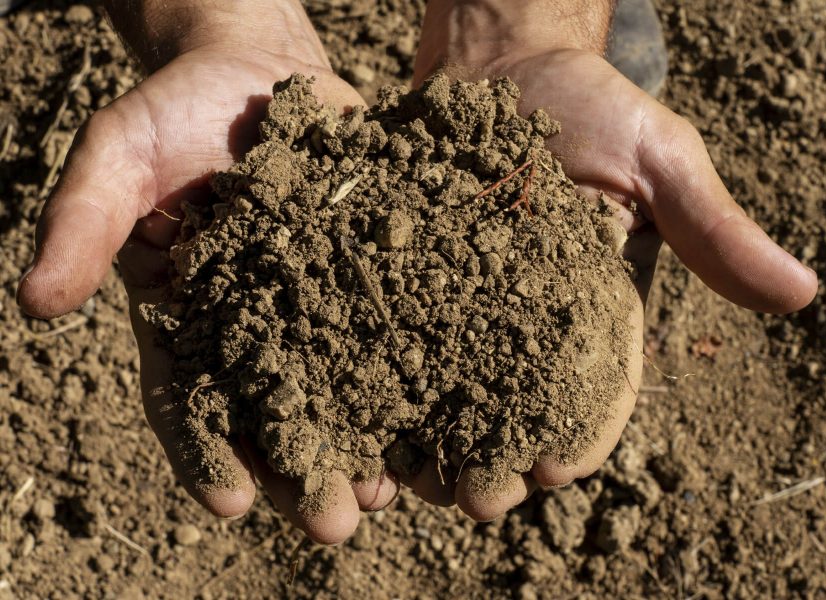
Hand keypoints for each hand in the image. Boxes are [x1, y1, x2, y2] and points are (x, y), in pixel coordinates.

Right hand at [16, 5, 397, 543]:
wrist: (257, 73)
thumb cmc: (175, 114)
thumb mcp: (118, 157)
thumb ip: (84, 223)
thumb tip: (34, 304)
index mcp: (191, 320)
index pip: (190, 401)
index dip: (206, 454)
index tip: (229, 501)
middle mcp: (260, 328)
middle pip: (278, 416)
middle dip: (305, 472)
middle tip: (335, 524)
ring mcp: (323, 306)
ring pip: (345, 390)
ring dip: (369, 445)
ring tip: (394, 492)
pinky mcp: (377, 274)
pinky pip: (400, 328)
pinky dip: (419, 372)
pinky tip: (444, 412)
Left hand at [411, 1, 817, 520]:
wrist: (503, 65)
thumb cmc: (592, 108)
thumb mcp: (660, 160)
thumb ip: (711, 229)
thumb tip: (803, 293)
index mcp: (596, 309)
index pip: (598, 389)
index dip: (579, 436)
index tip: (552, 471)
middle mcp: (528, 321)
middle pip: (515, 409)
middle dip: (497, 459)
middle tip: (476, 497)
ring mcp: (465, 305)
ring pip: (451, 392)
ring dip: (433, 444)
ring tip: (410, 481)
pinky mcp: (411, 280)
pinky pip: (396, 340)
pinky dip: (381, 381)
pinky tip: (362, 418)